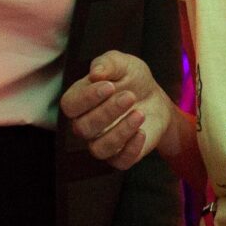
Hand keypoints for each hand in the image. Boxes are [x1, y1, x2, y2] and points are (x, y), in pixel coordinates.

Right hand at [62, 52, 180, 170]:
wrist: (155, 98)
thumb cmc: (132, 79)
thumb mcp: (123, 64)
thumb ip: (107, 63)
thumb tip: (95, 73)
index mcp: (79, 101)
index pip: (70, 105)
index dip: (87, 98)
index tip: (110, 86)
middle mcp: (85, 125)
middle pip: (83, 127)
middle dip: (107, 112)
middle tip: (130, 96)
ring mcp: (102, 142)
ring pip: (99, 148)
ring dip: (120, 132)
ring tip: (139, 113)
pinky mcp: (120, 156)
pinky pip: (119, 162)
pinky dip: (131, 149)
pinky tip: (143, 132)